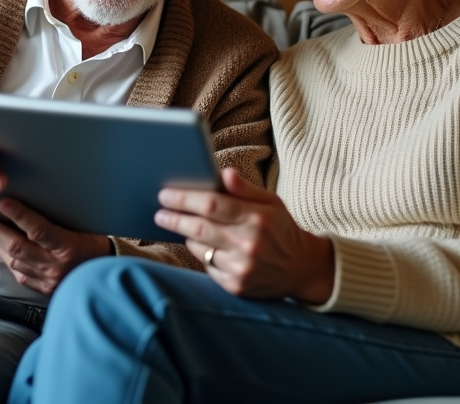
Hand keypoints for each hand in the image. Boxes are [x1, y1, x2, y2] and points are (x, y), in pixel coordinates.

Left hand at [0, 198, 113, 294]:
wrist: (108, 275)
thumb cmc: (96, 244)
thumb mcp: (83, 227)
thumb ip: (59, 220)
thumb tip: (34, 200)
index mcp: (69, 247)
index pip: (39, 230)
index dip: (19, 215)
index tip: (4, 203)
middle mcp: (56, 266)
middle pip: (19, 247)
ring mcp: (48, 280)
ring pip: (15, 262)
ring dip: (0, 244)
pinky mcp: (44, 290)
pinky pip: (20, 275)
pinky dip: (10, 260)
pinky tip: (5, 249)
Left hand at [154, 167, 333, 302]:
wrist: (301, 269)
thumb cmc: (281, 229)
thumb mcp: (271, 202)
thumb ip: (245, 189)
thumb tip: (222, 173)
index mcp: (257, 218)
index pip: (212, 204)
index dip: (184, 198)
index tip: (165, 194)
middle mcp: (249, 244)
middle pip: (199, 227)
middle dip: (174, 217)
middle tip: (159, 210)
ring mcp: (241, 268)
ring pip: (199, 247)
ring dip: (186, 234)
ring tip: (180, 224)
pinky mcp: (235, 286)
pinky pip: (206, 266)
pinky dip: (201, 253)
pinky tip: (203, 245)